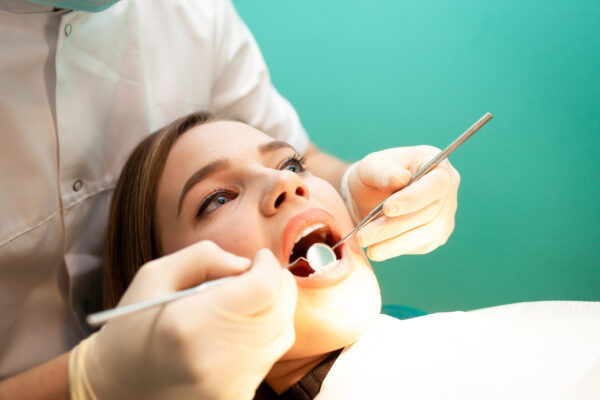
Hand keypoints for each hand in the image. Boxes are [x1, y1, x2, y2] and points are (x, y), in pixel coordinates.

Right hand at [70, 242, 296, 399]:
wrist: (117, 386)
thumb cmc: (134, 324)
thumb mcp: (156, 274)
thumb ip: (205, 257)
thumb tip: (246, 264)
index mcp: (189, 323)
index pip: (262, 288)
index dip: (268, 265)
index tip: (259, 257)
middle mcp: (214, 359)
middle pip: (280, 310)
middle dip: (278, 283)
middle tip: (260, 273)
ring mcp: (229, 385)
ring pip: (283, 333)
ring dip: (276, 308)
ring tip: (250, 299)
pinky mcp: (236, 399)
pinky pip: (270, 357)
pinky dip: (266, 335)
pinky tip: (241, 328)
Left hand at [344, 146, 459, 260]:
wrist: (370, 193)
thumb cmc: (373, 174)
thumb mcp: (371, 166)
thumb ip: (383, 172)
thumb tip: (400, 179)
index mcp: (437, 165)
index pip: (436, 183)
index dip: (414, 198)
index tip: (387, 209)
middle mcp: (447, 191)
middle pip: (430, 213)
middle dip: (394, 226)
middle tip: (363, 236)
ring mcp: (444, 215)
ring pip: (427, 233)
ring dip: (395, 243)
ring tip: (369, 250)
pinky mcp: (435, 235)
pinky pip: (420, 245)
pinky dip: (397, 248)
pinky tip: (377, 250)